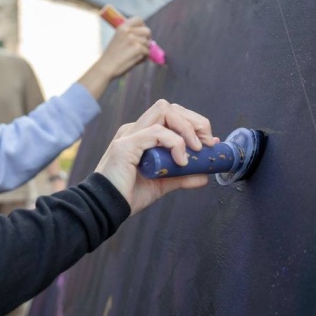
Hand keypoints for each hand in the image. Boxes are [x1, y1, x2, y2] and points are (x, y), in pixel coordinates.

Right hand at [77, 17, 151, 98]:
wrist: (106, 67)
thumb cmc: (111, 57)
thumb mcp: (117, 40)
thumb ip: (129, 35)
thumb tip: (147, 38)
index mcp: (122, 28)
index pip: (138, 20)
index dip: (143, 26)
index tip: (143, 33)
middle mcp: (128, 31)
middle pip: (147, 30)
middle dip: (148, 38)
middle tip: (144, 46)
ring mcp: (133, 39)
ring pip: (148, 43)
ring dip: (144, 51)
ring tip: (133, 56)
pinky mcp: (138, 48)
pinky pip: (148, 52)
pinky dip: (143, 58)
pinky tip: (134, 61)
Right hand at [94, 100, 216, 214]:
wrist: (106, 208)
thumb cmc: (128, 195)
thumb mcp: (162, 183)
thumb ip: (182, 177)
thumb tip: (204, 176)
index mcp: (142, 135)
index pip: (171, 115)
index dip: (193, 123)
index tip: (208, 142)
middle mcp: (135, 129)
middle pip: (170, 107)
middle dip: (194, 121)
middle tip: (206, 143)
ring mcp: (129, 134)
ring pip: (164, 111)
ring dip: (186, 128)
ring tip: (195, 150)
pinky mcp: (126, 145)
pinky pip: (156, 132)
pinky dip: (175, 143)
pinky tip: (180, 160)